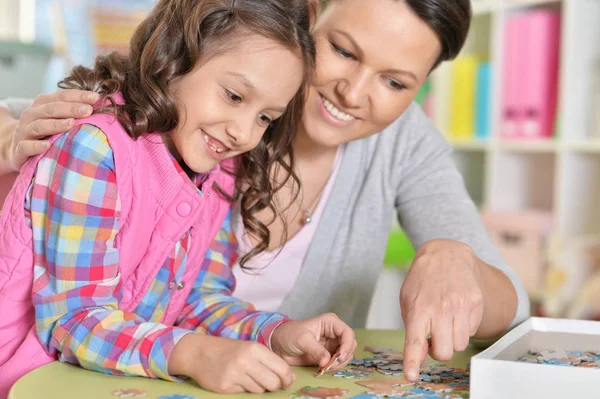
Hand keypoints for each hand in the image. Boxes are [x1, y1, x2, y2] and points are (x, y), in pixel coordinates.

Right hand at [7, 90, 98, 170]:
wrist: (17, 147)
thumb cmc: (46, 132)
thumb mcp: (58, 118)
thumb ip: (75, 112)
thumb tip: (100, 106)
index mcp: (43, 104)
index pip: (61, 96)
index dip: (78, 96)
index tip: (97, 98)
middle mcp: (32, 115)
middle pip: (51, 109)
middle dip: (70, 108)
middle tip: (88, 110)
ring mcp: (24, 131)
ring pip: (39, 126)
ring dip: (55, 124)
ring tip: (71, 124)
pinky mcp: (20, 149)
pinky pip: (26, 146)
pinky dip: (36, 146)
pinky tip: (47, 146)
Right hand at [169, 334, 295, 393]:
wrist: (199, 353)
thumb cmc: (229, 350)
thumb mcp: (250, 349)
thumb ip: (270, 361)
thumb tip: (290, 377)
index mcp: (255, 349)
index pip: (281, 368)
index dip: (287, 379)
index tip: (286, 382)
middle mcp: (246, 361)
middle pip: (273, 383)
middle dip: (274, 386)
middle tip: (269, 383)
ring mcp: (235, 374)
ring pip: (259, 390)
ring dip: (258, 387)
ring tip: (248, 378)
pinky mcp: (226, 386)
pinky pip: (244, 393)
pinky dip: (243, 389)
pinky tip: (236, 380)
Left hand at [270, 313, 357, 371]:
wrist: (279, 344)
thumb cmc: (290, 335)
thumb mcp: (303, 340)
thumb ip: (316, 350)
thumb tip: (327, 361)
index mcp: (330, 322)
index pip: (347, 333)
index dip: (347, 345)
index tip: (340, 357)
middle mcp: (334, 333)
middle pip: (350, 345)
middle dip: (343, 356)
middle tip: (330, 365)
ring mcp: (332, 344)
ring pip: (346, 355)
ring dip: (339, 363)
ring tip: (325, 367)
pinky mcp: (328, 355)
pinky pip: (338, 362)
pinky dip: (334, 367)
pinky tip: (324, 369)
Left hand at [400, 239, 483, 380]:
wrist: (446, 255)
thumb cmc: (422, 282)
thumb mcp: (408, 302)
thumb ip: (412, 331)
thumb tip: (419, 357)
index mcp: (418, 308)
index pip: (414, 341)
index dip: (412, 362)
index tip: (411, 376)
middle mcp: (441, 308)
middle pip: (444, 352)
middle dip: (439, 351)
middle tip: (434, 339)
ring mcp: (461, 306)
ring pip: (460, 345)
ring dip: (452, 340)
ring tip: (445, 322)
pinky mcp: (476, 303)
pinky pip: (471, 331)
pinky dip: (463, 328)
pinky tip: (456, 312)